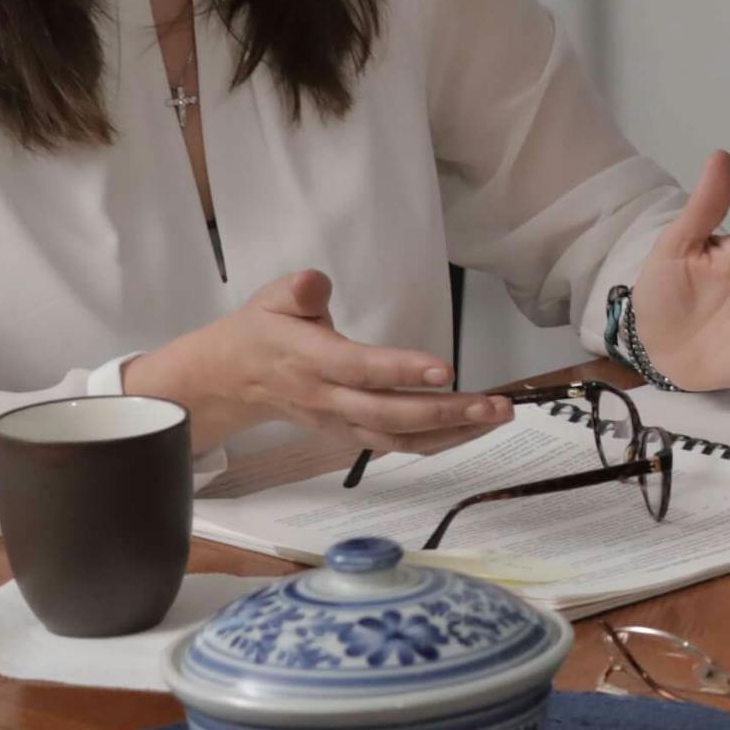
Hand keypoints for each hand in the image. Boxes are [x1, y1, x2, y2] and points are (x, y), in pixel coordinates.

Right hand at [125, 270, 511, 455]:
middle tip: (494, 404)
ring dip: (452, 431)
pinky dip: (438, 441)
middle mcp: (328, 398)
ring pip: (399, 438)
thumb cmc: (262, 331)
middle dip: (445, 412)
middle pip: (389, 414)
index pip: (360, 369)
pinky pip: (398, 446)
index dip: (401, 372)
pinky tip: (474, 429)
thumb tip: (316, 283)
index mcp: (310, 361)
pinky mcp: (351, 434)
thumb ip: (297, 291)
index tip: (445, 369)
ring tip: (497, 416)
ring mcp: (341, 423)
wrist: (232, 379)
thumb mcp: (270, 299)